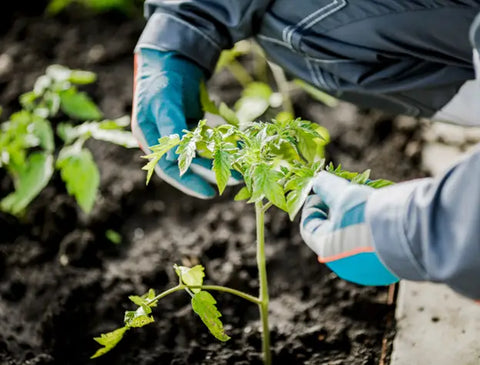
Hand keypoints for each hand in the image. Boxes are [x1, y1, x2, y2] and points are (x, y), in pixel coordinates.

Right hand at [132, 48, 239, 197]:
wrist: (172, 57)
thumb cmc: (162, 79)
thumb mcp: (164, 101)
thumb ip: (170, 126)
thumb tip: (175, 157)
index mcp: (150, 139)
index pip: (169, 169)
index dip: (189, 183)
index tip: (209, 193)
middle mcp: (165, 140)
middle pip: (190, 164)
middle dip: (212, 173)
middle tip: (235, 180)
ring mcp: (181, 132)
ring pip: (203, 153)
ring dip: (221, 160)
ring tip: (243, 168)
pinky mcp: (195, 125)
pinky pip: (211, 139)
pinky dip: (225, 143)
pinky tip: (240, 147)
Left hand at [300, 171, 397, 285]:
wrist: (414, 232)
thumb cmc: (371, 214)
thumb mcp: (344, 194)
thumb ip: (328, 187)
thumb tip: (318, 180)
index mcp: (328, 249)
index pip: (309, 227)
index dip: (313, 206)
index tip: (322, 190)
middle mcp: (345, 264)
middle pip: (333, 230)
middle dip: (338, 207)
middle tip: (347, 190)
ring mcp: (367, 268)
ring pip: (355, 236)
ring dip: (358, 215)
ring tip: (369, 196)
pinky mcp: (387, 267)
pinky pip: (373, 244)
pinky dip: (373, 227)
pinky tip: (383, 210)